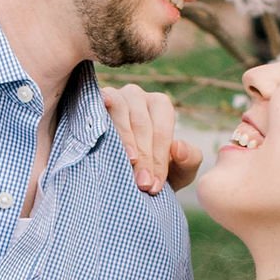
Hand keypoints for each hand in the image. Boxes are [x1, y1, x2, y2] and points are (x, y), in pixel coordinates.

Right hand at [100, 82, 203, 196]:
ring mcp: (112, 95)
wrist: (117, 177)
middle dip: (145, 155)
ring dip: (125, 137)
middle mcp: (136, 95)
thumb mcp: (178, 172)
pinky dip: (101, 121)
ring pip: (120, 109)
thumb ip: (189, 161)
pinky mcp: (91, 101)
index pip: (162, 130)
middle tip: (143, 184)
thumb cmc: (149, 171)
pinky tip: (100, 136)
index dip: (159, 158)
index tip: (154, 185)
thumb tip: (178, 146)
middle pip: (142, 123)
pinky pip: (97, 105)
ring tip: (129, 161)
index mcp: (160, 106)